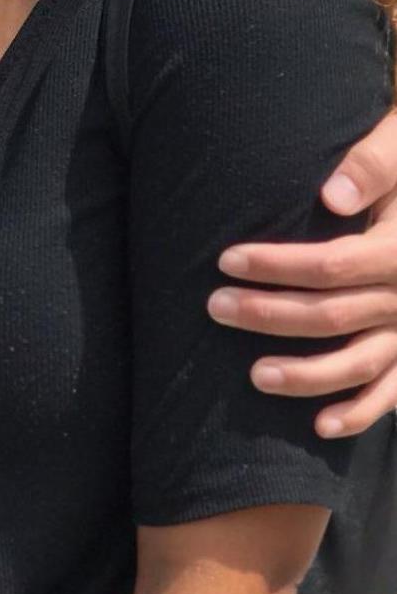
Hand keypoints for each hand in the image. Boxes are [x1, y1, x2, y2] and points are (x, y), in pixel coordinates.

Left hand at [211, 108, 396, 436]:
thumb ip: (373, 167)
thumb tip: (331, 196)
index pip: (333, 264)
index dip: (277, 266)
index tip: (225, 260)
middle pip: (333, 315)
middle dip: (270, 314)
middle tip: (214, 306)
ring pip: (359, 362)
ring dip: (307, 374)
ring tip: (254, 375)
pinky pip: (392, 391)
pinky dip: (360, 412)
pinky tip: (319, 426)